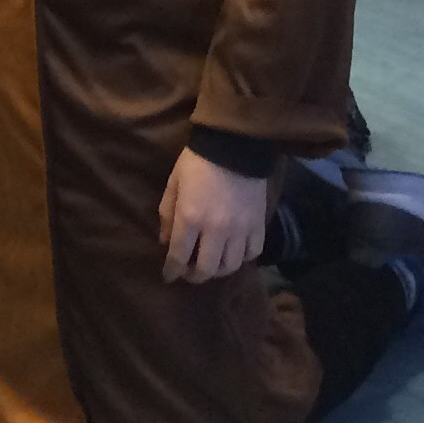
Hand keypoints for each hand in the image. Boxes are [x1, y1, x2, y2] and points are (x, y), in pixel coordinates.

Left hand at [158, 148, 270, 284]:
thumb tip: (166, 241)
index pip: (179, 256)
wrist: (234, 145)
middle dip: (194, 276)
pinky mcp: (258, 225)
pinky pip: (252, 253)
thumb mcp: (173, 183)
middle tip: (189, 272)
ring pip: (230, 266)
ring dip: (217, 270)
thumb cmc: (197, 162)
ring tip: (211, 264)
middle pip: (206, 269)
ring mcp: (239, 230)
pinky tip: (234, 253)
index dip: (172, 271)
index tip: (168, 276)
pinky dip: (242, 259)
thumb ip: (167, 214)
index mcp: (190, 218)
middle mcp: (215, 230)